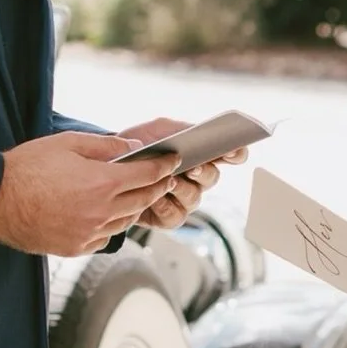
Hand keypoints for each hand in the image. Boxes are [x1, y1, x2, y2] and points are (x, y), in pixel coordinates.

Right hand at [0, 131, 178, 255]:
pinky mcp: (76, 247)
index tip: (174, 161)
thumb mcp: (68, 143)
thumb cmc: (27, 168)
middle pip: (143, 199)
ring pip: (127, 220)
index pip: (147, 174)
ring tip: (139, 193)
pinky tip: (108, 213)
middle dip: (158, 186)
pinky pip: (106, 236)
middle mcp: (100, 212)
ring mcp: (89, 233)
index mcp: (102, 183)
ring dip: (137, 206)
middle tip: (165, 177)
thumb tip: (133, 147)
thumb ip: (106, 146)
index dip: (164, 166)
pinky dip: (113, 224)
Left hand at [122, 116, 248, 231]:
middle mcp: (197, 179)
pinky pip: (176, 216)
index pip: (230, 154)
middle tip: (192, 167)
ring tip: (168, 181)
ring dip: (181, 190)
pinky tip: (155, 199)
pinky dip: (164, 206)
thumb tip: (198, 134)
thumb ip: (181, 129)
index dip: (236, 153)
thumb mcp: (160, 129)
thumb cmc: (140, 145)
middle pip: (213, 177)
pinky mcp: (169, 218)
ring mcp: (185, 199)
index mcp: (202, 155)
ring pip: (195, 198)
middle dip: (203, 172)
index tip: (233, 149)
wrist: (110, 165)